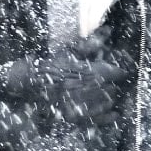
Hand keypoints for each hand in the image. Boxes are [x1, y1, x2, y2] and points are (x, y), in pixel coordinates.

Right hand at [0, 47, 129, 127]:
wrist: (27, 84)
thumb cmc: (50, 65)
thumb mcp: (69, 52)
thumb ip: (90, 43)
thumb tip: (108, 30)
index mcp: (84, 70)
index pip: (111, 72)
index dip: (120, 71)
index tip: (123, 71)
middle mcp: (84, 89)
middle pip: (110, 88)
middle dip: (114, 85)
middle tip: (117, 83)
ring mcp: (79, 105)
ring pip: (105, 103)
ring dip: (111, 98)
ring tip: (112, 94)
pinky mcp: (73, 118)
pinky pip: (96, 120)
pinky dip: (107, 117)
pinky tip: (115, 114)